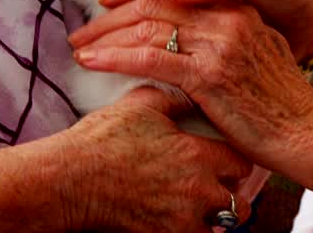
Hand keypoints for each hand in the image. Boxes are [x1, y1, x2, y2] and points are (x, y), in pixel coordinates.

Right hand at [65, 85, 254, 232]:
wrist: (71, 177)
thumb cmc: (102, 139)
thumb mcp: (141, 105)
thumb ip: (173, 99)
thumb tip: (189, 92)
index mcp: (195, 154)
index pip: (241, 163)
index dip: (235, 163)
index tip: (226, 162)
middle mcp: (196, 190)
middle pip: (238, 202)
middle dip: (230, 195)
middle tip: (218, 188)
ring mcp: (181, 219)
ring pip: (220, 226)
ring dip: (214, 218)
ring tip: (201, 208)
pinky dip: (192, 231)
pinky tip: (180, 220)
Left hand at [71, 0, 312, 172]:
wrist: (307, 133)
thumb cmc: (280, 102)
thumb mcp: (260, 51)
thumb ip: (229, 31)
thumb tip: (194, 26)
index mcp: (237, 5)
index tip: (106, 2)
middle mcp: (227, 15)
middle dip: (111, 13)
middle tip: (83, 29)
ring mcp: (218, 43)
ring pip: (146, 25)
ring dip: (106, 35)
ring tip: (79, 47)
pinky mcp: (209, 74)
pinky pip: (149, 58)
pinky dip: (114, 57)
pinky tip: (91, 62)